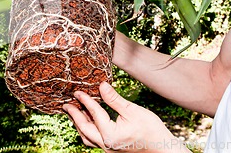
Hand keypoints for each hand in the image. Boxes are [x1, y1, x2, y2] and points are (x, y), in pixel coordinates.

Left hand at [63, 82, 188, 152]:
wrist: (164, 150)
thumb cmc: (152, 131)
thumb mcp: (133, 111)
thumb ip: (114, 99)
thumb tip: (101, 86)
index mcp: (110, 135)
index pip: (94, 114)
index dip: (85, 101)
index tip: (77, 92)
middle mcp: (106, 145)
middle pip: (84, 129)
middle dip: (74, 116)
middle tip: (66, 105)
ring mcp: (108, 149)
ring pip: (87, 137)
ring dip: (80, 124)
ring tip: (74, 112)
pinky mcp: (112, 150)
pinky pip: (94, 140)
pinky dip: (88, 129)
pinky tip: (89, 121)